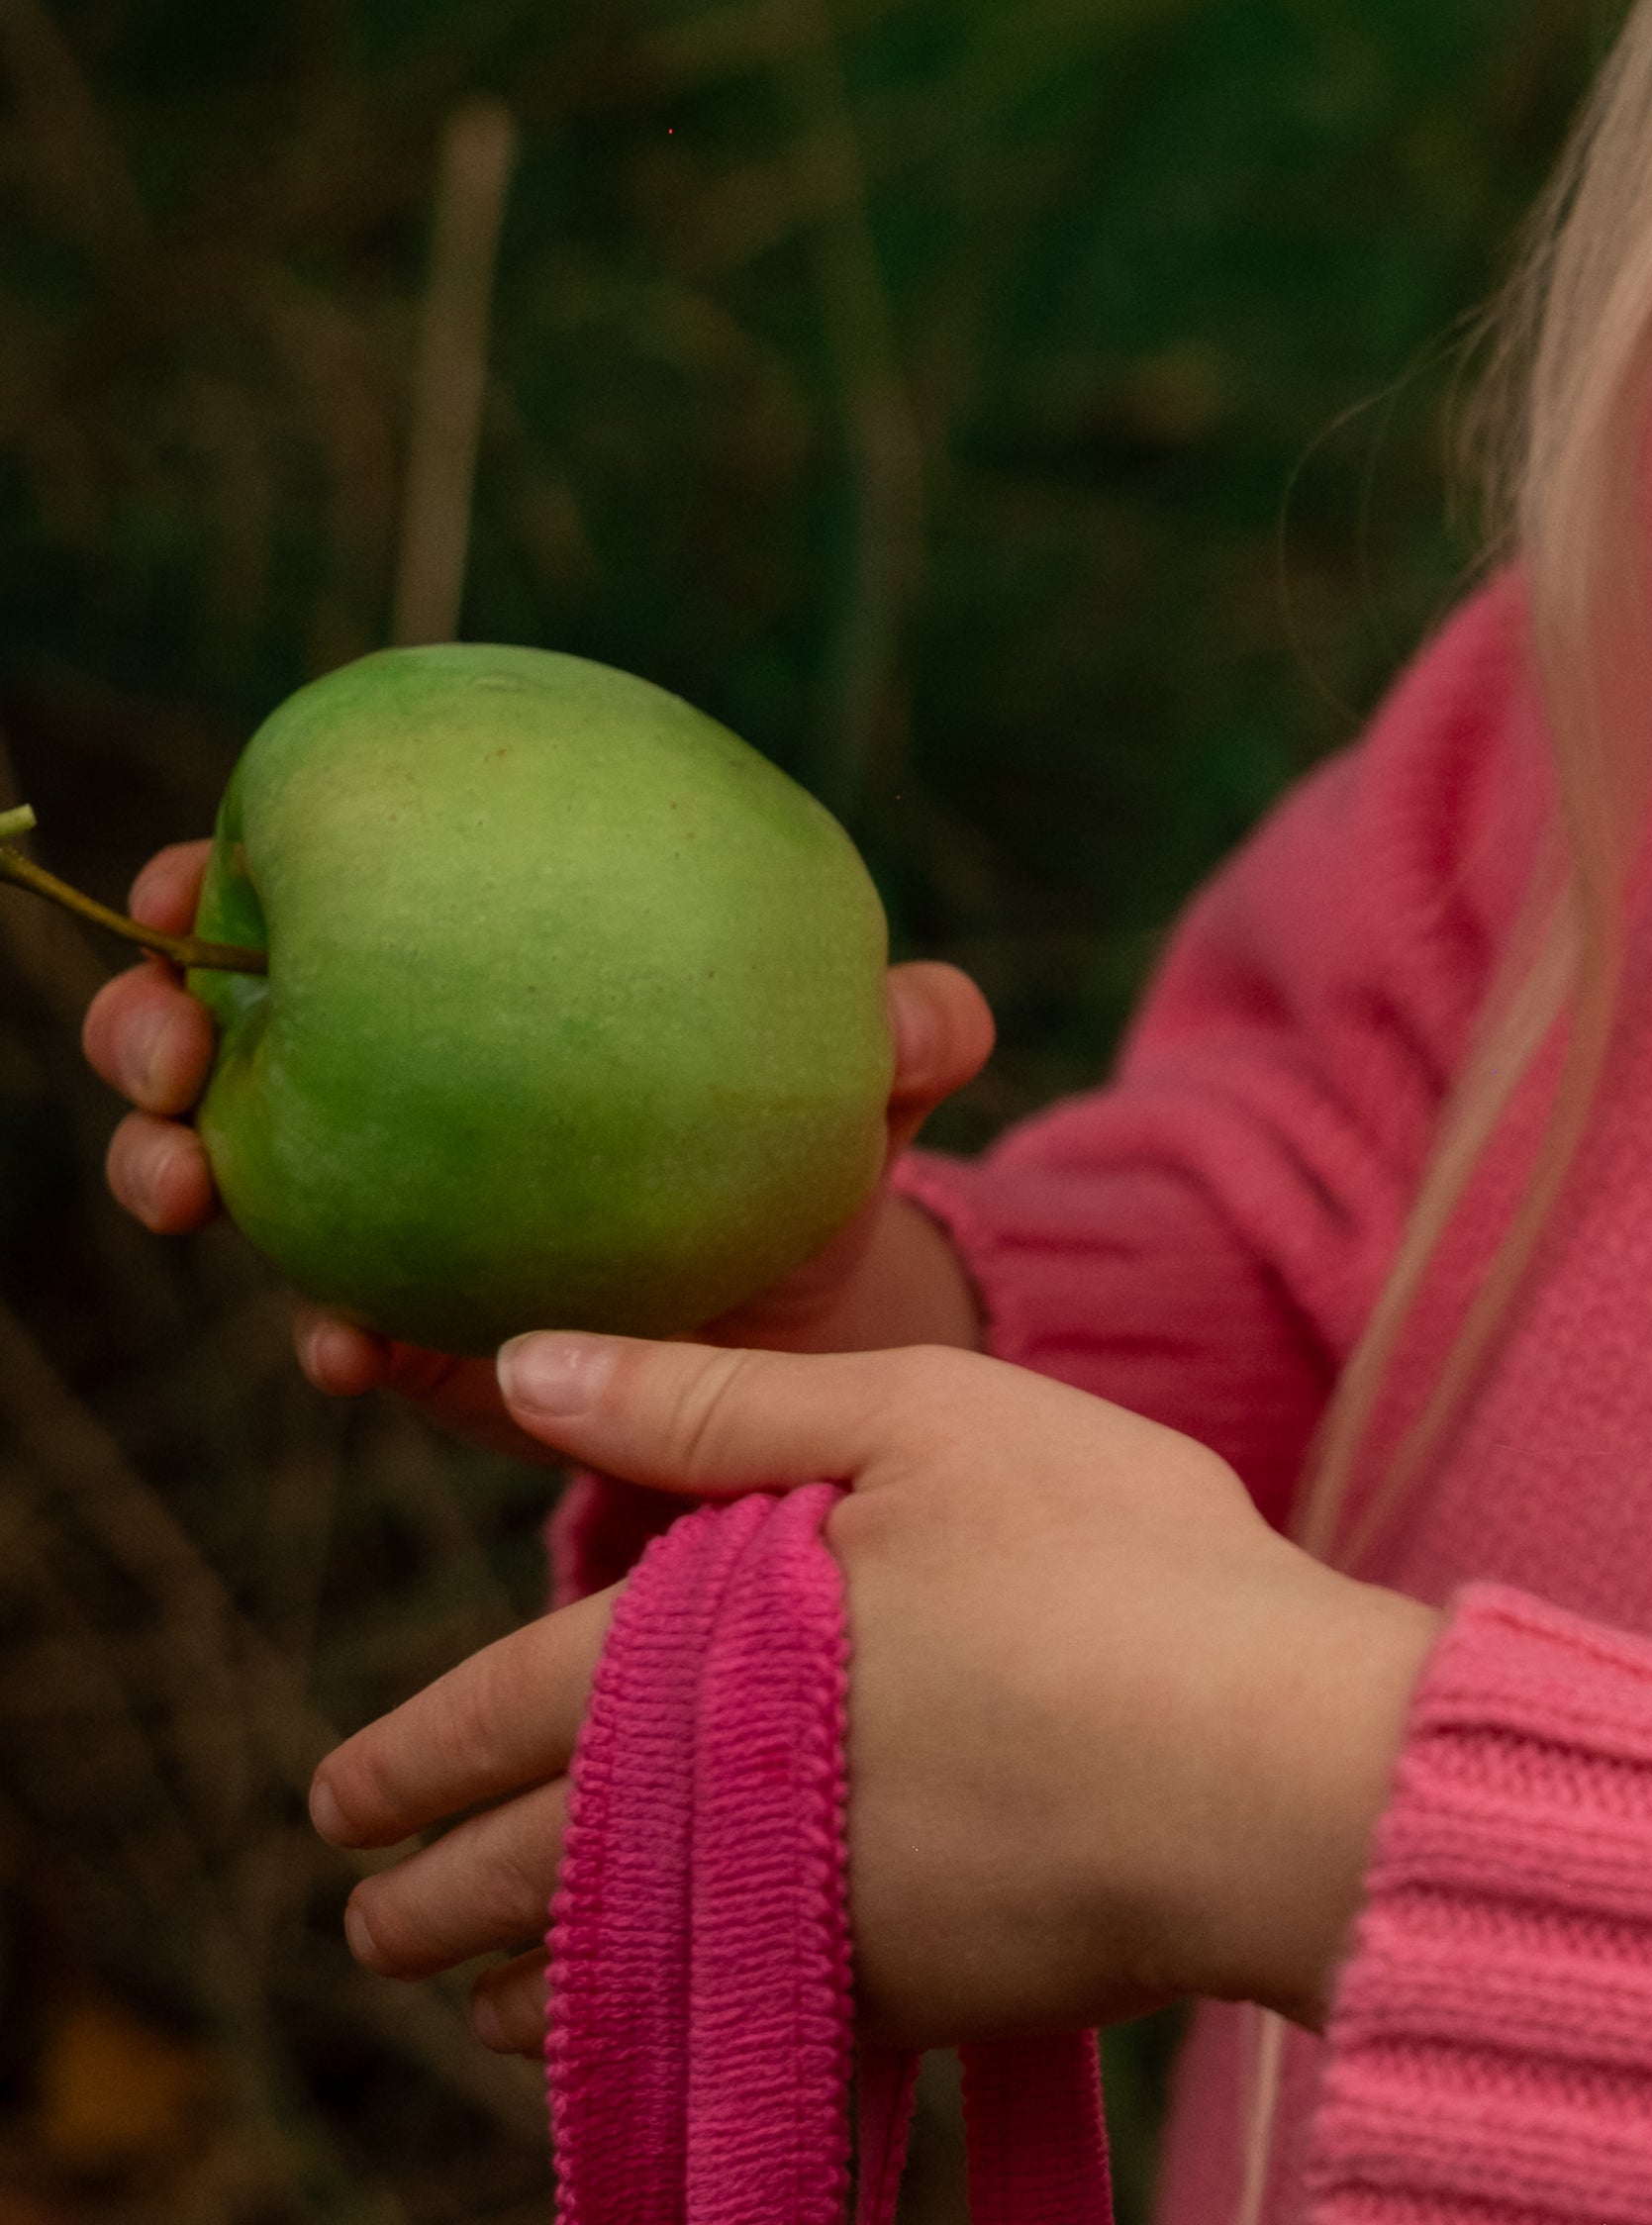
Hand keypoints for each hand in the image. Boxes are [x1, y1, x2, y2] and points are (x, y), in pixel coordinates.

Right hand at [85, 843, 999, 1450]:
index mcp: (456, 976)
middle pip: (219, 1029)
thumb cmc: (818, 1141)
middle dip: (152, 1027)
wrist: (823, 1310)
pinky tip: (343, 1343)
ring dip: (177, 1173)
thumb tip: (926, 1016)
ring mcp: (383, 1215)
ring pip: (232, 1180)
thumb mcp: (865, 1078)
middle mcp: (393, 1084)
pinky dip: (333, 1336)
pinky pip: (348, 1334)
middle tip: (174, 1049)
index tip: (194, 882)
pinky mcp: (415, 1340)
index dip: (216, 880)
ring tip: (186, 1185)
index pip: (312, 894)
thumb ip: (908, 1031)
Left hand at [312, 1333, 1439, 2054]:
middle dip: (424, 1905)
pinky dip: (658, 2047)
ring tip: (475, 1996)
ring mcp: (808, 1929)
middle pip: (519, 1878)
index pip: (493, 1719)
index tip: (334, 1805)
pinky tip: (658, 2042)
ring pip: (611, 1985)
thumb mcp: (928, 1421)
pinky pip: (729, 2041)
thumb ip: (716, 1399)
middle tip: (367, 1922)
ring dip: (525, 1994)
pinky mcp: (910, 2007)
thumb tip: (524, 1368)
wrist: (1283, 1782)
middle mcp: (714, 1818)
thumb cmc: (1119, 1569)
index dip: (402, 1762)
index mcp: (691, 1661)